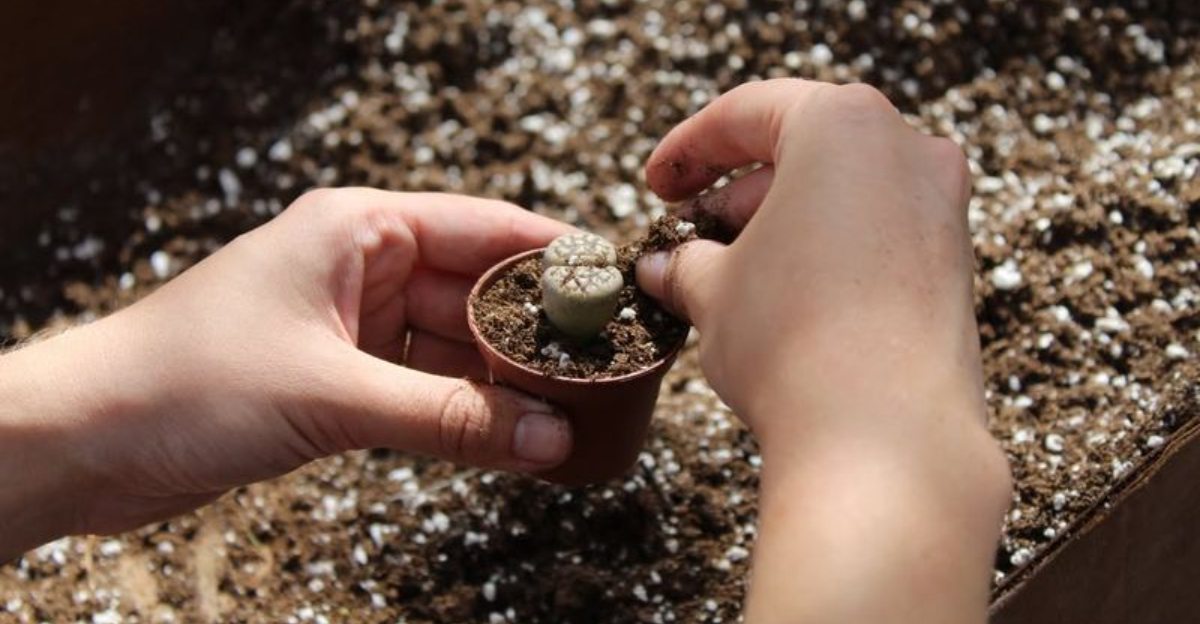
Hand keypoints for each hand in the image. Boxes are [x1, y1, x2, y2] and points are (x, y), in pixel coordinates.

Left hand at [0, 188, 573, 555]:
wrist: (87, 440)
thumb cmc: (183, 382)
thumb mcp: (331, 395)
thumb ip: (448, 418)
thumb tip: (550, 437)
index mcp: (357, 228)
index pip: (483, 227)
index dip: (554, 257)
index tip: (613, 289)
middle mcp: (360, 266)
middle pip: (475, 293)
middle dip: (535, 337)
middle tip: (603, 372)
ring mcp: (350, 324)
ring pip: (453, 349)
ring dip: (502, 385)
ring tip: (570, 415)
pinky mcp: (338, 378)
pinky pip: (423, 390)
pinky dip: (462, 415)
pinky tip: (510, 440)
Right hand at [637, 80, 1010, 622]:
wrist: (884, 437)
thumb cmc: (793, 340)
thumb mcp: (713, 289)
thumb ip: (683, 262)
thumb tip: (664, 266)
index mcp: (843, 124)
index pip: (747, 114)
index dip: (687, 150)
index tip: (655, 186)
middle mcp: (906, 150)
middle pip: (799, 152)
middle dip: (733, 195)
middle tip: (684, 238)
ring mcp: (941, 208)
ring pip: (839, 196)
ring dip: (775, 227)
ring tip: (720, 276)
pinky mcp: (953, 265)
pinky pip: (873, 236)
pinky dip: (821, 253)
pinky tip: (776, 299)